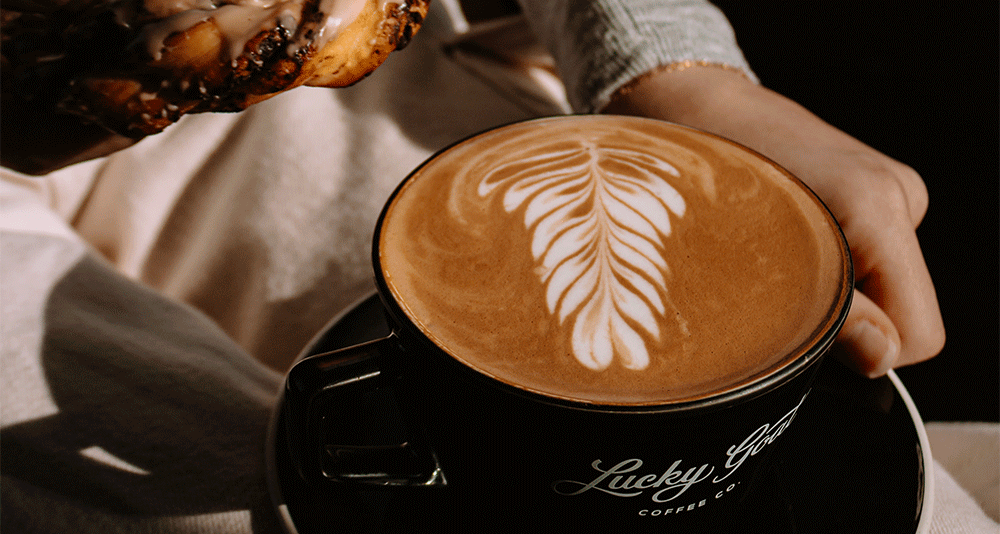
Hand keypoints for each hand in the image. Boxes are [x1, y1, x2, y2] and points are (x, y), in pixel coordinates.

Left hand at [603, 66, 944, 376]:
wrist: (688, 107)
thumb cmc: (698, 173)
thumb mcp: (746, 259)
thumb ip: (825, 314)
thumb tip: (881, 357)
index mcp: (873, 206)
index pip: (917, 332)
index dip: (867, 351)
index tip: (806, 337)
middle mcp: (893, 193)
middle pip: (904, 311)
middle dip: (849, 325)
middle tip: (778, 302)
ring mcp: (884, 185)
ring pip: (881, 285)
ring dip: (833, 294)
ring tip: (770, 266)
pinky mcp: (867, 184)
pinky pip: (864, 253)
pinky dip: (829, 265)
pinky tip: (780, 246)